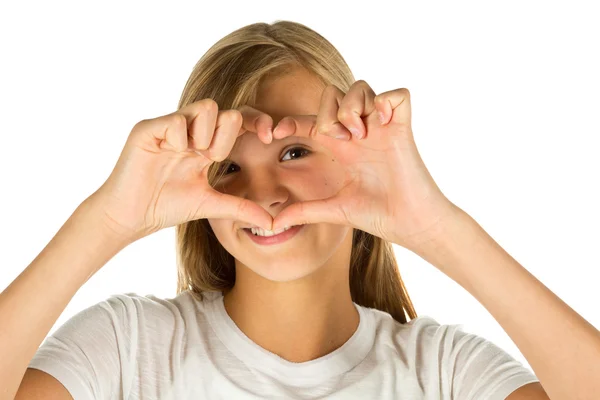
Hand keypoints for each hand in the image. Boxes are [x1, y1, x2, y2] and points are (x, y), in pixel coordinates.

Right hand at [91, 100, 274, 242]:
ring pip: (205, 107)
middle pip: (225, 110)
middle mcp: (190, 131)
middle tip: (212, 157)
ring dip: (206, 134)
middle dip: (226, 135)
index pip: (237, 121)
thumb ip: (241, 208)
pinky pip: (176, 120)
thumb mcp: (211, 205)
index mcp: (206, 145)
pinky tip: (171, 154)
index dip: (257, 124)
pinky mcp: (148, 129)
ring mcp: (169, 127)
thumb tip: (274, 224)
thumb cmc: (167, 207)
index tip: (269, 138)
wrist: (132, 216)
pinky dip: (180, 138)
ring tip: (192, 155)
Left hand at [270, 81, 457, 250]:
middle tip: (338, 139)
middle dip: (328, 111)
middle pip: (334, 94)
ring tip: (358, 134)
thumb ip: (303, 211)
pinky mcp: (403, 126)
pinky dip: (386, 101)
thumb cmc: (377, 215)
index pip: (312, 121)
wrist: (409, 223)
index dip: (292, 121)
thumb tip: (272, 224)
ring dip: (352, 107)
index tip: (276, 133)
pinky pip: (397, 95)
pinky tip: (382, 124)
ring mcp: (382, 127)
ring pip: (360, 87)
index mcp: (342, 148)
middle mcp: (360, 132)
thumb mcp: (333, 210)